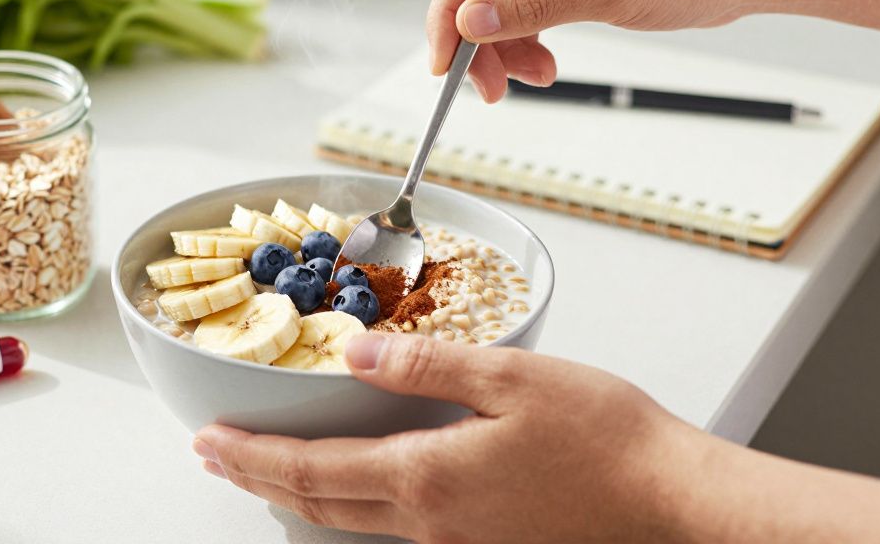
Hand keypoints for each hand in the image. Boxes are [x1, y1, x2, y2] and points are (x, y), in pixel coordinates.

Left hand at [192, 333, 702, 542]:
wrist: (669, 504)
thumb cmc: (606, 440)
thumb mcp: (511, 378)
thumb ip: (424, 366)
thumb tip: (356, 354)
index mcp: (427, 477)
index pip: (311, 470)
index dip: (251, 457)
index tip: (209, 441)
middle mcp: (431, 522)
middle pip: (318, 504)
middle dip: (258, 479)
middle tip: (218, 456)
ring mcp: (456, 541)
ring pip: (352, 520)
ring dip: (301, 492)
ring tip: (270, 469)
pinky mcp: (483, 543)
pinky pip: (394, 526)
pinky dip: (352, 501)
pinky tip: (357, 481)